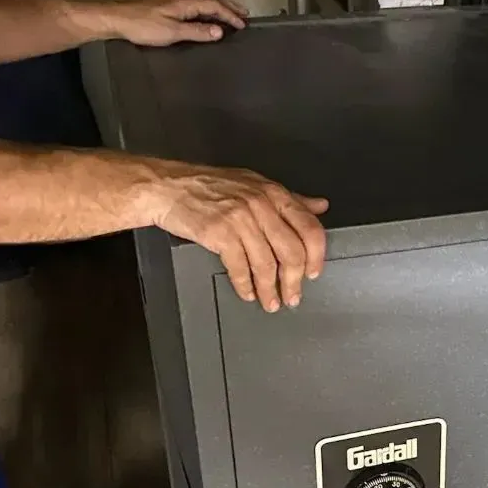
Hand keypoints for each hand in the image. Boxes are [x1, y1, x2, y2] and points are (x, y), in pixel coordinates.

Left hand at [101, 0, 247, 47]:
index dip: (230, 15)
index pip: (214, 7)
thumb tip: (218, 32)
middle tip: (242, 12)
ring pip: (200, 2)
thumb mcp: (173, 32)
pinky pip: (191, 6)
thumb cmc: (140, 25)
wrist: (115, 18)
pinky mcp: (163, 7)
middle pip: (210, 0)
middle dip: (228, 6)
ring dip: (217, 7)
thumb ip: (197, 32)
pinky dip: (203, 10)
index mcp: (184, 4)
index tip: (242, 24)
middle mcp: (179, 0)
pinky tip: (201, 16)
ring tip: (227, 13)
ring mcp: (170, 2)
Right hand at [144, 164, 327, 311]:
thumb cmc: (210, 186)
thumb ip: (291, 199)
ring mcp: (240, 219)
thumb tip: (320, 207)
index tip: (313, 273)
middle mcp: (261, 205)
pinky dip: (245, 285)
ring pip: (266, 264)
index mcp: (274, 193)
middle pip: (291, 252)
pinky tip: (248, 293)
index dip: (316, 257)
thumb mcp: (256, 185)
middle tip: (293, 296)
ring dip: (270, 289)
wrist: (167, 186)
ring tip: (271, 302)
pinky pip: (240, 267)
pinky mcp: (219, 233)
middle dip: (294, 281)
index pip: (310, 228)